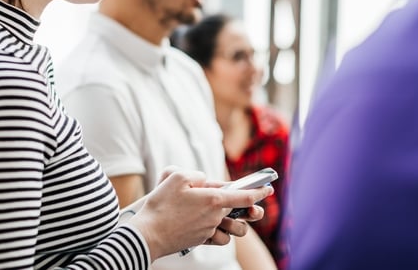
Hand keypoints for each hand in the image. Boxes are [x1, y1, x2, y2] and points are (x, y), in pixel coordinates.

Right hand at [127, 168, 272, 259]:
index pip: (245, 197)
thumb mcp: (177, 177)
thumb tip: (205, 182)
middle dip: (247, 209)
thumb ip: (197, 176)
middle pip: (239, 213)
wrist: (148, 234)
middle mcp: (215, 217)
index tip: (268, 189)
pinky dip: (216, 230)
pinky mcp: (200, 240)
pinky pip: (217, 236)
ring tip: (224, 216)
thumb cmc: (161, 204)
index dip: (259, 192)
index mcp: (213, 200)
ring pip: (230, 228)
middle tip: (251, 207)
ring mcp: (208, 230)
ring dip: (232, 222)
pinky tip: (208, 224)